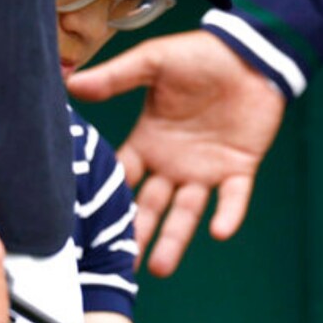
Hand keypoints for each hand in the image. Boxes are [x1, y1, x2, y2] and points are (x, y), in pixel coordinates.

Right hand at [66, 30, 285, 276]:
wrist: (250, 54)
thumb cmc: (200, 56)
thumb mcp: (154, 62)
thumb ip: (117, 77)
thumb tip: (72, 85)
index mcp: (148, 142)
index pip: (120, 178)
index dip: (104, 198)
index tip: (82, 226)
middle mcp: (173, 163)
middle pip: (150, 207)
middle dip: (135, 234)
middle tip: (118, 264)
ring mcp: (206, 169)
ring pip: (186, 212)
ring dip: (175, 239)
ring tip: (159, 268)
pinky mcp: (238, 168)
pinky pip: (233, 198)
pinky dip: (229, 215)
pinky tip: (219, 231)